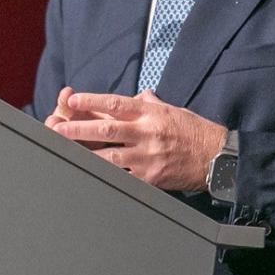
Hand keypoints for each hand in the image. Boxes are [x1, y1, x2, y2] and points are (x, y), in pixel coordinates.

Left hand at [45, 89, 227, 190]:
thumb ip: (150, 104)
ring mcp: (148, 157)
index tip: (71, 99)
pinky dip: (105, 176)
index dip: (91, 101)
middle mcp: (147, 133)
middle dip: (78, 129)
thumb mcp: (172, 109)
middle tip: (57, 128)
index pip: (115, 104)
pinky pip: (123, 177)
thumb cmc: (194, 131)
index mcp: (150, 113)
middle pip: (107, 130)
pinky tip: (88, 174)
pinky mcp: (151, 178)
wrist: (217, 158)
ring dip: (85, 154)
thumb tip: (138, 96)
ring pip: (110, 156)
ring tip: (64, 153)